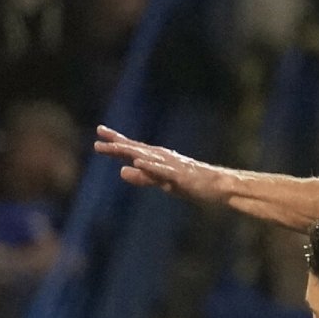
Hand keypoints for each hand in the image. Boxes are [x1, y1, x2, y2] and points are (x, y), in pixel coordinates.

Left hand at [95, 125, 225, 202]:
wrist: (219, 186)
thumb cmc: (191, 183)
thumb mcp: (163, 181)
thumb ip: (143, 177)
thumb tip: (121, 171)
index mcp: (159, 158)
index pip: (134, 148)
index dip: (116, 140)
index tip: (100, 131)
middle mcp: (164, 157)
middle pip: (137, 149)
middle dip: (118, 144)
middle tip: (98, 137)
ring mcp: (172, 165)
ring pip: (147, 157)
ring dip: (129, 152)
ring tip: (112, 148)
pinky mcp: (181, 176)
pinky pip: (163, 171)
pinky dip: (150, 166)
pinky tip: (138, 163)